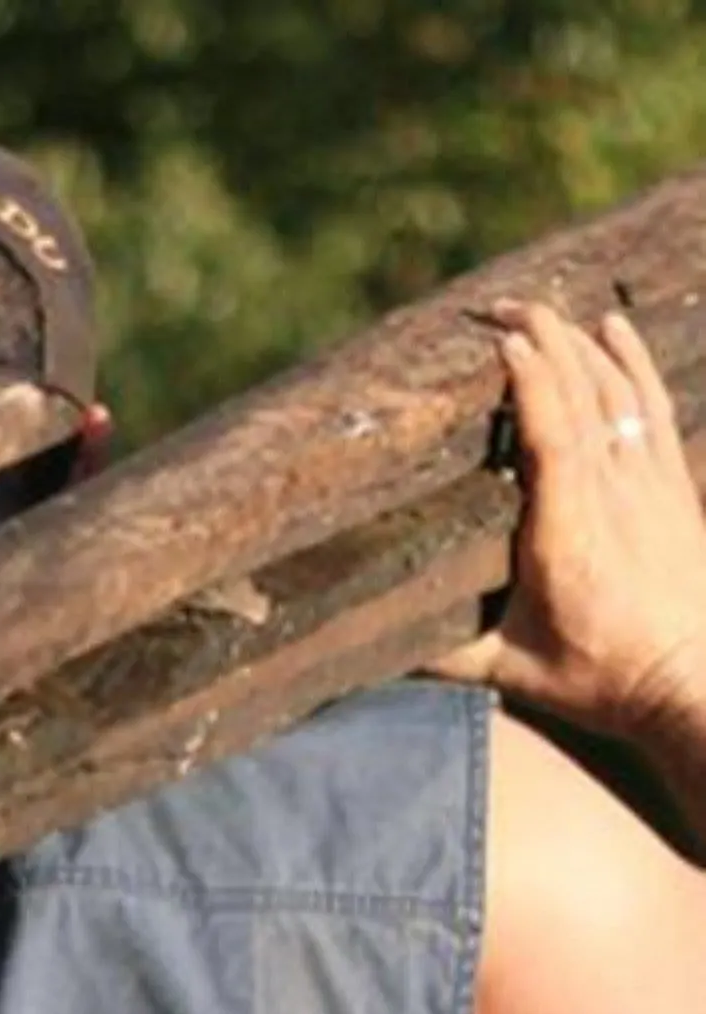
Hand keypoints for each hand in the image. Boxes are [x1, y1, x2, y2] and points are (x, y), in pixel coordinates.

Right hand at [436, 301, 705, 738]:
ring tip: (542, 310)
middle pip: (584, 394)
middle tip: (501, 308)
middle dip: (546, 341)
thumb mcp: (510, 671)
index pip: (553, 435)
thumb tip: (362, 649)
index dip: (531, 381)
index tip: (500, 341)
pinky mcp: (674, 489)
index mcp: (567, 534)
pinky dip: (635, 363)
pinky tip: (613, 329)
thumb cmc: (600, 682)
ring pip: (618, 392)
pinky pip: (654, 407)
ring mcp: (650, 487)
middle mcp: (614, 497)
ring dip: (581, 344)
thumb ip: (440, 655)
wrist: (695, 685)